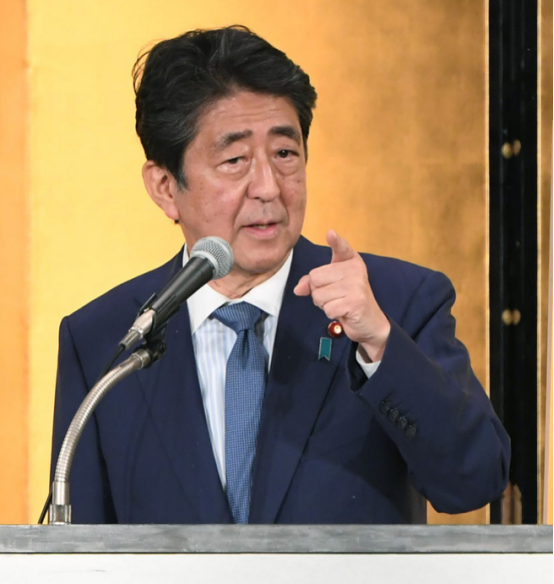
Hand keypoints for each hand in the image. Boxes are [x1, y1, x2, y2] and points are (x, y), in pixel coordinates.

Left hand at [294, 230, 390, 361]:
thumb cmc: (348, 299)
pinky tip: (343, 311)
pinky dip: (331, 313)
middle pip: (315, 278)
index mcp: (351, 262)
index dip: (336, 241)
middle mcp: (356, 270)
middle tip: (334, 296)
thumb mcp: (331, 285)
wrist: (370, 321)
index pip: (342, 248)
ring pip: (319, 295)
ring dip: (324, 304)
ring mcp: (357, 286)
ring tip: (339, 303)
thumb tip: (298, 289)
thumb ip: (312, 282)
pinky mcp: (356, 302)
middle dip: (318, 292)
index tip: (331, 234)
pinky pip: (328, 308)